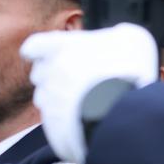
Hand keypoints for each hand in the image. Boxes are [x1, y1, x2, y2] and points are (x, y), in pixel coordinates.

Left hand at [19, 23, 157, 163]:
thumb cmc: (130, 70)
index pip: (33, 46)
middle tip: (76, 80)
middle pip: (39, 74)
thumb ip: (111, 36)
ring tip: (85, 101)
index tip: (45, 55)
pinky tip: (87, 119)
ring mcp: (49, 102)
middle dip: (52, 76)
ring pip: (45, 99)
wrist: (126, 113)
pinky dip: (67, 121)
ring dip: (59, 99)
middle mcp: (50, 74)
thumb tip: (111, 41)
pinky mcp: (54, 127)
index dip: (37, 51)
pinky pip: (54, 122)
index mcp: (62, 47)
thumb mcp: (130, 37)